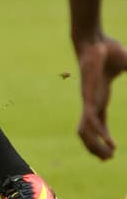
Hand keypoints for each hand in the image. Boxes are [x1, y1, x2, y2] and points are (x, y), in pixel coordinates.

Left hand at [74, 36, 126, 159]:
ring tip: (108, 156)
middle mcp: (91, 101)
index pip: (98, 121)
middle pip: (88, 130)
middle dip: (95, 147)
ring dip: (95, 145)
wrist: (93, 39)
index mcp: (99, 96)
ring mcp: (88, 99)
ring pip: (85, 130)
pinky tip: (109, 143)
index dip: (103, 136)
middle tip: (107, 159)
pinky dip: (97, 134)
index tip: (112, 149)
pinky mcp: (88, 96)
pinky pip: (90, 120)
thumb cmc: (109, 50)